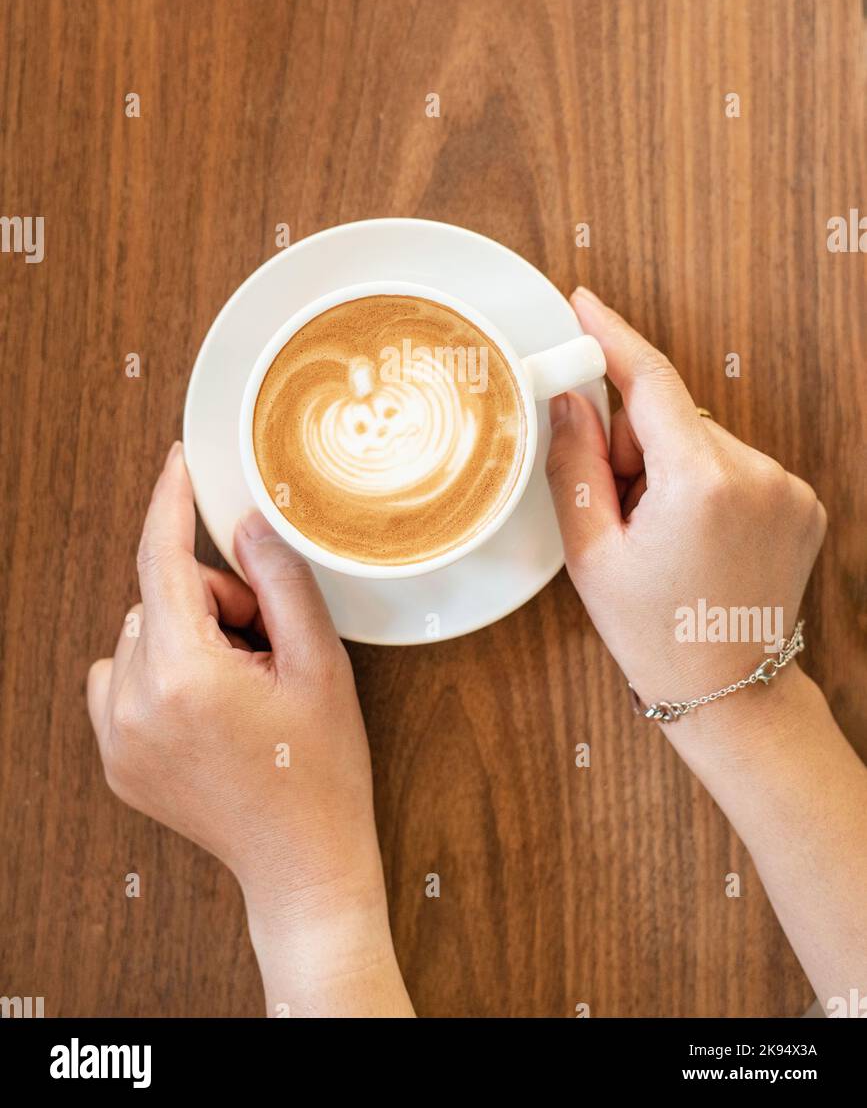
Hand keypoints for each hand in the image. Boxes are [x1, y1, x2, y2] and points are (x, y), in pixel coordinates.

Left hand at [87, 442, 412, 1015]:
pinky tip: (206, 706)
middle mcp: (134, 706)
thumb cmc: (321, 770)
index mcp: (184, 675)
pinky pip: (120, 678)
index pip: (161, 560)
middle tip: (264, 645)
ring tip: (240, 684)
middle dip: (212, 601)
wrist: (302, 864)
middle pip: (159, 597)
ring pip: (139, 634)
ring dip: (185, 637)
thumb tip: (247, 524)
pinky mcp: (114, 760)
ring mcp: (116, 739)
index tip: (177, 463)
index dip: (171, 502)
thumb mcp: (319, 664)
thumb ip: (280, 581)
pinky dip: (157, 673)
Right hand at [546, 289, 826, 747]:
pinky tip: (698, 535)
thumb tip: (570, 398)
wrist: (731, 691)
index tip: (583, 303)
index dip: (611, 336)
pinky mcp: (802, 498)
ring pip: (701, 437)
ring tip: (664, 536)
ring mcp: (788, 486)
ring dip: (672, 466)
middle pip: (671, 415)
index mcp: (701, 484)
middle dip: (635, 445)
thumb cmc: (655, 633)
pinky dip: (706, 481)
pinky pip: (734, 460)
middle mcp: (757, 473)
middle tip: (623, 512)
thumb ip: (575, 462)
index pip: (650, 381)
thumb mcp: (592, 552)